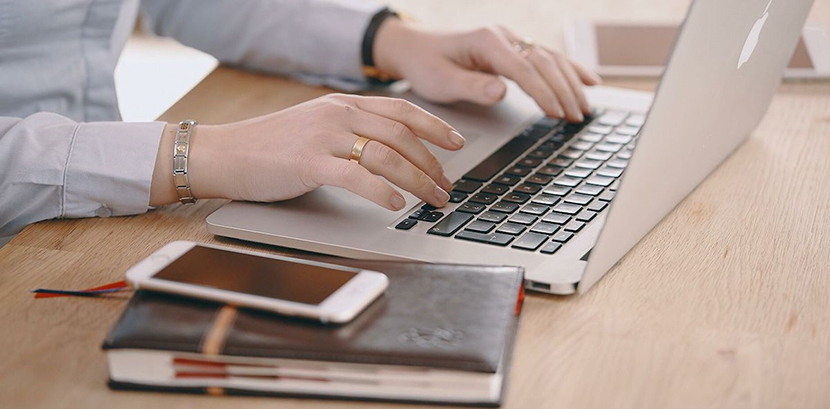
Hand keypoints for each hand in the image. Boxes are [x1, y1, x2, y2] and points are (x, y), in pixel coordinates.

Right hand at [150, 94, 463, 209]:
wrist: (224, 153)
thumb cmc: (269, 146)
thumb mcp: (315, 126)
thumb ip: (349, 131)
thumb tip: (388, 152)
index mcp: (343, 104)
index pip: (401, 110)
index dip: (434, 126)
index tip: (457, 143)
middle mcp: (338, 114)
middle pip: (402, 135)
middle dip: (432, 163)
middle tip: (447, 186)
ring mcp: (324, 137)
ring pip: (387, 156)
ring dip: (418, 180)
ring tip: (433, 199)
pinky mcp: (309, 163)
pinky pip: (357, 177)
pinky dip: (383, 191)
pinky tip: (397, 204)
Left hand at [374, 20, 601, 122]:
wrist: (415, 48)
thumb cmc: (426, 65)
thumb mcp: (441, 82)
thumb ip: (472, 87)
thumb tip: (502, 92)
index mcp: (486, 41)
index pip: (523, 68)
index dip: (542, 92)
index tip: (556, 113)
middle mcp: (503, 36)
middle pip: (544, 62)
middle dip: (563, 90)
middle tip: (576, 117)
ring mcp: (511, 40)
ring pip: (551, 59)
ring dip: (571, 83)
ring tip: (584, 109)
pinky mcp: (514, 48)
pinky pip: (549, 57)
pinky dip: (571, 69)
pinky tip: (590, 82)